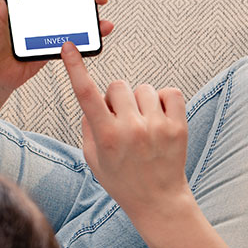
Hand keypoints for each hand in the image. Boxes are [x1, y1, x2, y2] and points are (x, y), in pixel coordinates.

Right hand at [60, 43, 191, 220]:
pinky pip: (169, 92)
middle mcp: (131, 129)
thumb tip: (93, 99)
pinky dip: (163, 100)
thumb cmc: (122, 180)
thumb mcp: (93, 158)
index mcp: (106, 136)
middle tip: (123, 121)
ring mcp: (157, 127)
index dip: (75, 67)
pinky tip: (159, 117)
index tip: (69, 46)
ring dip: (140, 101)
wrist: (158, 200)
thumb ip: (88, 126)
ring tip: (143, 124)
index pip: (86, 94)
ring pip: (143, 88)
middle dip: (117, 99)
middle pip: (118, 86)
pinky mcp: (178, 127)